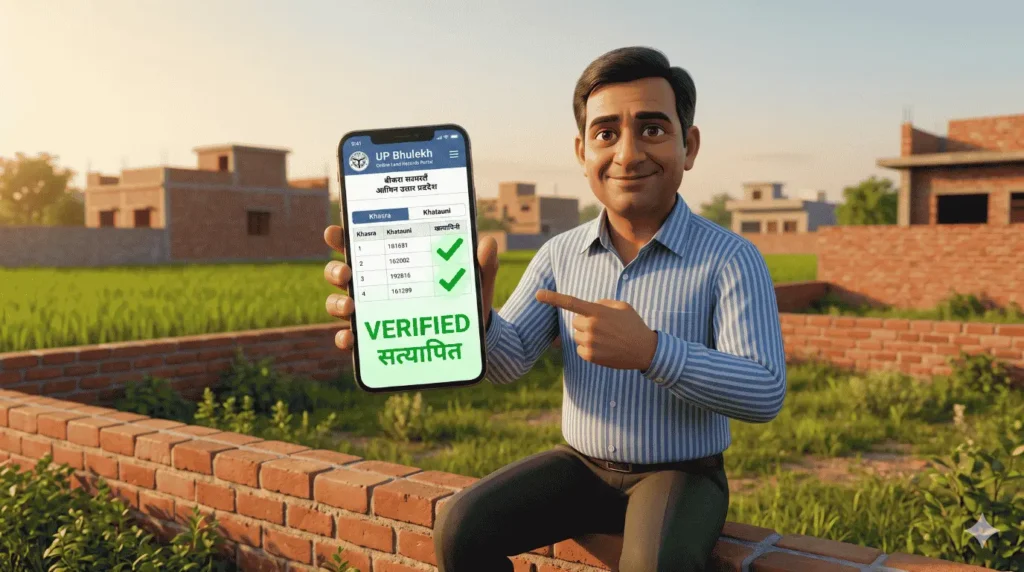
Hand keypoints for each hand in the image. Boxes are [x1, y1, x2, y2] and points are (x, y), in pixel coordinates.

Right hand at [323, 226, 499, 350]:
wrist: (474, 334)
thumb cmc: (467, 296)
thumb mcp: (476, 278)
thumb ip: (482, 262)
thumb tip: (488, 243)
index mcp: (394, 261)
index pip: (361, 243)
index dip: (341, 236)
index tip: (335, 231)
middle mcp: (375, 285)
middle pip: (341, 272)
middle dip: (335, 270)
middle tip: (346, 273)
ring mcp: (372, 312)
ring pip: (339, 304)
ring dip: (336, 305)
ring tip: (350, 308)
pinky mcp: (375, 338)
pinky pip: (351, 339)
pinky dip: (345, 339)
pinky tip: (351, 339)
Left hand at [536, 290, 657, 370]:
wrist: (644, 350)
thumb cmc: (633, 325)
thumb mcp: (621, 306)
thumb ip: (602, 303)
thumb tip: (590, 306)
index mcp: (597, 312)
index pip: (571, 302)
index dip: (553, 298)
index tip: (537, 294)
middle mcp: (591, 326)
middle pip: (575, 322)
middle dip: (585, 322)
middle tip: (603, 326)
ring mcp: (590, 342)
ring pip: (576, 336)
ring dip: (586, 335)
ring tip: (606, 338)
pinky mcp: (590, 356)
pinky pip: (580, 349)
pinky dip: (589, 348)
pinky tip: (604, 348)